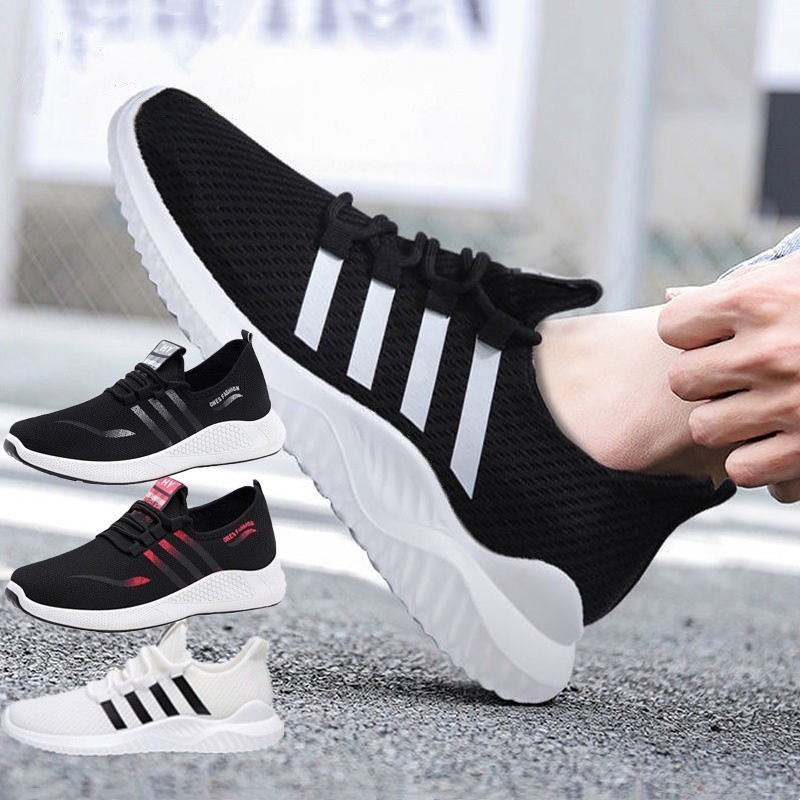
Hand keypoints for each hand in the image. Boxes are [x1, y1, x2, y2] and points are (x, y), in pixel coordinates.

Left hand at [658, 254, 799, 501]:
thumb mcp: (799, 277)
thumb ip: (739, 287)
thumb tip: (672, 299)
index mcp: (762, 298)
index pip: (674, 326)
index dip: (692, 332)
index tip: (716, 333)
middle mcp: (771, 351)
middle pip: (681, 380)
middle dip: (705, 378)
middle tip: (735, 375)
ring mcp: (792, 404)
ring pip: (705, 428)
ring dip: (727, 422)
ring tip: (756, 409)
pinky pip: (743, 470)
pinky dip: (759, 461)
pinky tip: (780, 441)